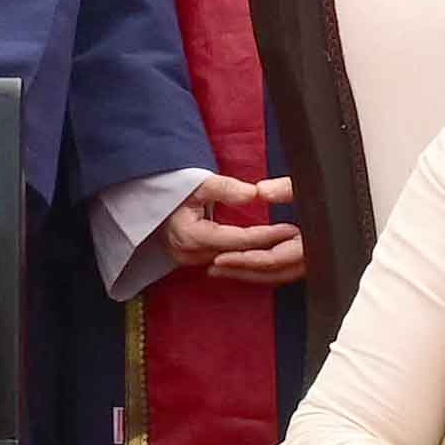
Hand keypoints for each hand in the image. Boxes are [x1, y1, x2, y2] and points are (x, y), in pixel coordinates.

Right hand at [151, 172, 310, 290]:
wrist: (146, 199)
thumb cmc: (173, 188)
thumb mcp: (200, 182)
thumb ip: (227, 189)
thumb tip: (254, 194)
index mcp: (191, 236)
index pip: (238, 240)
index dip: (266, 236)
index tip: (290, 230)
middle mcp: (190, 254)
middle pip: (238, 255)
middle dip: (268, 248)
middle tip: (298, 240)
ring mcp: (189, 262)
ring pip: (232, 262)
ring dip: (259, 255)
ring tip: (287, 246)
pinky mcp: (191, 262)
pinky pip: (225, 262)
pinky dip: (245, 256)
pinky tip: (266, 251)